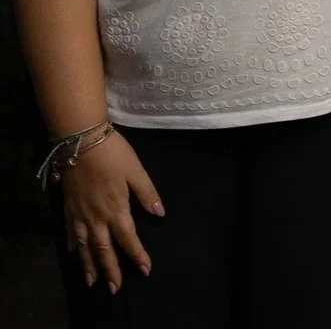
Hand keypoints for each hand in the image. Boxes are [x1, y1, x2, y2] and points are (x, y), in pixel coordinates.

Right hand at [62, 130, 164, 292]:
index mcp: (116, 209)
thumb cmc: (113, 154)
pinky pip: (70, 233)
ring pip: (84, 247)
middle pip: (104, 249)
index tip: (145, 270)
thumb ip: (147, 193)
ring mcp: (79, 215)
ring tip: (93, 282)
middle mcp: (96, 217)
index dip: (137, 255)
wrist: (81, 142)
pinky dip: (72, 246)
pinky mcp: (68, 208)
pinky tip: (73, 253)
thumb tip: (160, 213)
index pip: (128, 238)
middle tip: (115, 289)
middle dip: (111, 270)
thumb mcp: (136, 171)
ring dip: (89, 265)